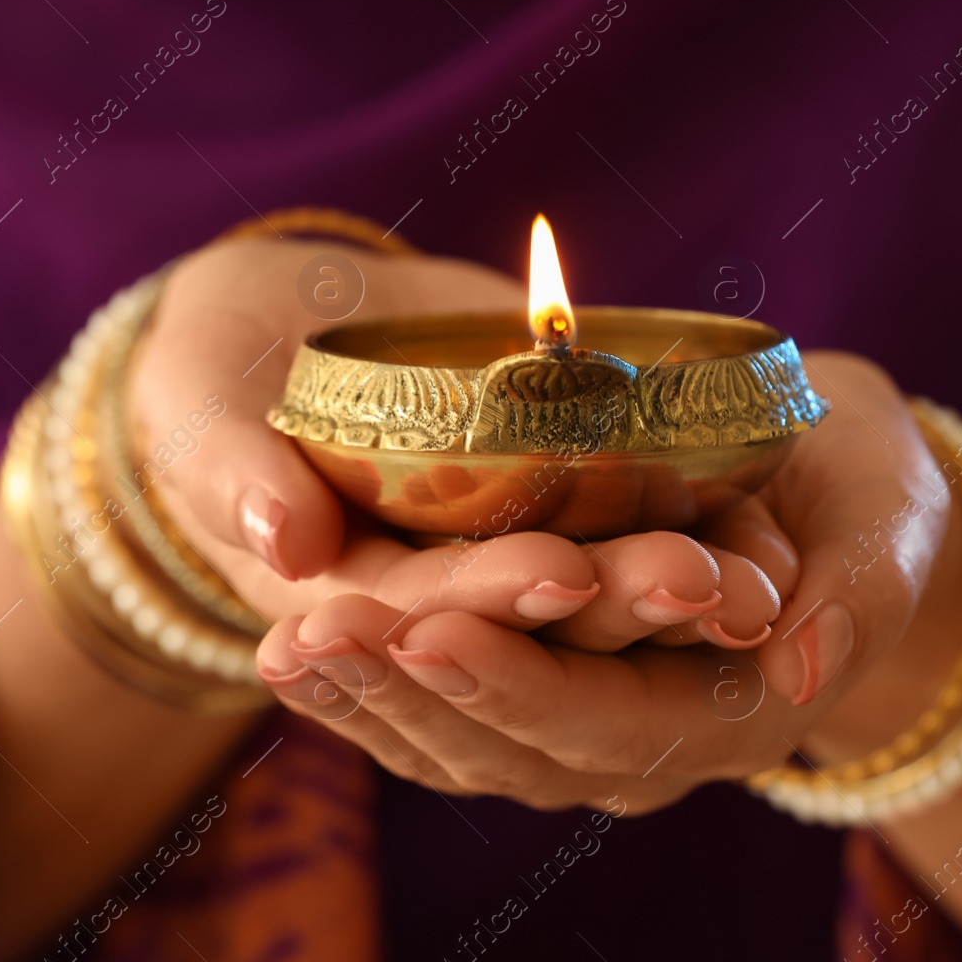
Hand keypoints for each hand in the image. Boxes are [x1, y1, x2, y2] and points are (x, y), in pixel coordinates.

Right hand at [127, 234, 791, 647]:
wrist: (272, 327)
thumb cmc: (210, 371)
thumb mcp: (195, 410)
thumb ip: (227, 473)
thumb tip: (283, 542)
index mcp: (341, 609)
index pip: (422, 620)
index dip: (487, 601)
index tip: (558, 567)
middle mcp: (437, 613)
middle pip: (535, 633)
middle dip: (616, 611)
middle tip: (704, 580)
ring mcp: (499, 571)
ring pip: (597, 611)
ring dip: (672, 599)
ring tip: (753, 578)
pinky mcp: (553, 520)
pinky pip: (628, 548)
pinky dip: (691, 542)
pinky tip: (766, 542)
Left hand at [252, 351, 961, 811]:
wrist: (834, 509)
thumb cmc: (866, 492)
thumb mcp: (891, 514)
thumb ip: (864, 586)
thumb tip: (806, 664)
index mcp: (732, 715)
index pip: (613, 719)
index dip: (520, 683)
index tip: (429, 629)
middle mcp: (648, 749)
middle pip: (513, 746)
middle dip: (410, 695)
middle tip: (313, 635)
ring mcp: (587, 736)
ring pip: (462, 745)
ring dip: (366, 704)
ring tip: (280, 649)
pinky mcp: (541, 702)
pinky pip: (444, 720)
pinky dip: (369, 694)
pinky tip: (292, 655)